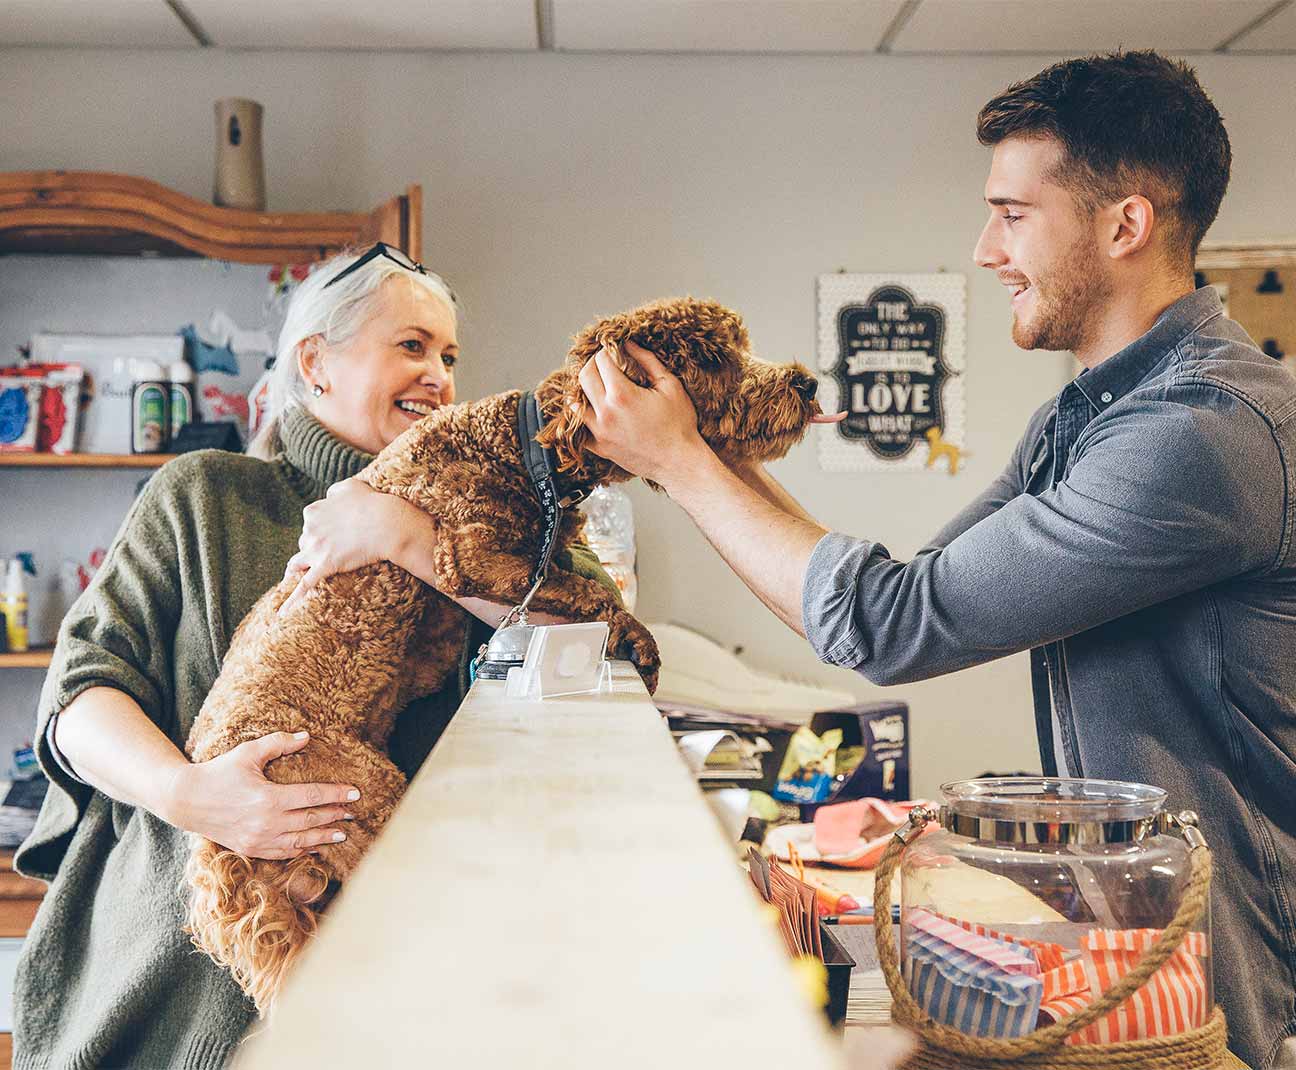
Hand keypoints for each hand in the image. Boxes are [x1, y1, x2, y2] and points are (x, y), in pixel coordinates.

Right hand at [167, 732, 358, 859]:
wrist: (186, 801)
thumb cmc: (219, 772)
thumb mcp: (248, 752)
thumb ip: (278, 743)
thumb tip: (307, 737)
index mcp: (268, 798)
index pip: (312, 796)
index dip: (336, 794)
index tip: (355, 793)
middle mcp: (266, 823)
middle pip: (311, 820)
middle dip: (335, 815)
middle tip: (353, 812)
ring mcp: (258, 840)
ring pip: (301, 841)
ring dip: (324, 837)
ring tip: (342, 833)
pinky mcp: (250, 850)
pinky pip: (283, 853)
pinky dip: (302, 850)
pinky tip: (314, 847)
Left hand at [279, 478, 436, 614]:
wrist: (386, 523)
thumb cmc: (373, 503)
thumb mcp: (350, 486)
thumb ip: (335, 491)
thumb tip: (330, 496)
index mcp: (313, 511)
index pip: (309, 523)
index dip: (321, 529)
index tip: (334, 532)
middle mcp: (309, 530)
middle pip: (304, 543)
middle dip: (315, 548)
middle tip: (335, 551)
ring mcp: (315, 550)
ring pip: (298, 563)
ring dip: (300, 569)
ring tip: (295, 579)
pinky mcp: (324, 567)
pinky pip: (304, 587)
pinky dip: (291, 601)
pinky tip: (281, 614)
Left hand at [577, 340, 711, 488]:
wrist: (680, 463)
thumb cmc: (680, 426)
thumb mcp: (670, 385)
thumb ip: (647, 361)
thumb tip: (629, 344)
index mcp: (622, 395)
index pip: (601, 361)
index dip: (608, 351)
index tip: (615, 351)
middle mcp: (605, 413)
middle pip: (584, 376)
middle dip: (593, 364)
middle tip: (606, 364)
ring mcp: (600, 433)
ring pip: (575, 403)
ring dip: (584, 389)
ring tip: (598, 385)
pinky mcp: (600, 448)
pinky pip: (580, 429)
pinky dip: (583, 416)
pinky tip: (594, 410)